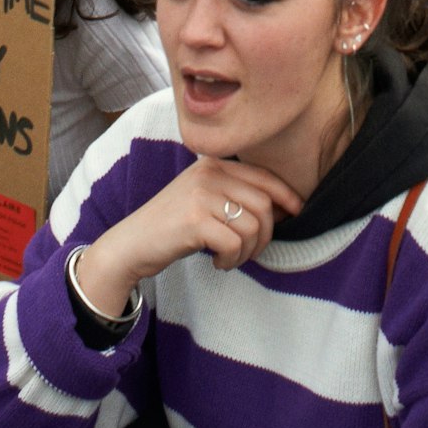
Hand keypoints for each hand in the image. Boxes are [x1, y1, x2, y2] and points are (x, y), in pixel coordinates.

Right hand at [83, 152, 306, 310]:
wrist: (130, 244)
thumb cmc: (172, 226)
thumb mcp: (204, 199)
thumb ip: (236, 194)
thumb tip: (287, 206)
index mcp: (213, 164)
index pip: (264, 176)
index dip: (287, 195)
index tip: (297, 212)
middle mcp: (208, 174)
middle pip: (264, 204)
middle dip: (265, 235)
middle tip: (249, 251)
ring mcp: (200, 195)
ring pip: (252, 226)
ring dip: (247, 251)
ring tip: (230, 258)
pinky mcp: (194, 220)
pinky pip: (235, 243)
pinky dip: (232, 259)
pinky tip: (217, 262)